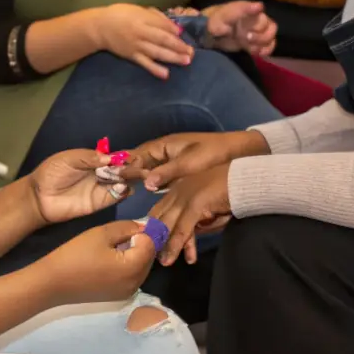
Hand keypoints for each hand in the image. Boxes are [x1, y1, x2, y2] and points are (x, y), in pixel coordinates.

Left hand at [30, 149, 129, 227]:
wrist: (39, 197)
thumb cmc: (51, 173)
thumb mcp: (68, 159)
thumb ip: (88, 157)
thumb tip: (109, 158)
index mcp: (94, 160)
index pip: (114, 157)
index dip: (125, 157)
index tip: (134, 156)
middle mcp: (101, 173)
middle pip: (122, 170)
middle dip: (132, 167)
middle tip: (140, 166)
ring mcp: (102, 188)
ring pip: (122, 182)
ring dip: (131, 179)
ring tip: (136, 175)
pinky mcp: (100, 203)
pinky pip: (115, 197)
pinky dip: (123, 191)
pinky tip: (124, 187)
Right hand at [38, 220, 155, 305]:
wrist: (52, 282)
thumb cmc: (76, 254)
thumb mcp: (102, 233)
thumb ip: (127, 228)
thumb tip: (144, 226)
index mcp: (134, 268)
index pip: (151, 243)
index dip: (141, 232)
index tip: (125, 228)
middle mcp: (136, 284)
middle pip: (149, 257)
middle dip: (140, 244)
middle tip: (118, 236)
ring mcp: (127, 292)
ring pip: (141, 267)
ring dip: (134, 254)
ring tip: (113, 247)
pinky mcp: (118, 296)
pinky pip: (132, 276)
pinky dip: (127, 266)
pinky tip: (109, 260)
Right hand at [96, 3, 193, 79]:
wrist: (100, 27)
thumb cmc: (121, 15)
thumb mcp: (137, 9)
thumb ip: (154, 16)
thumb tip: (173, 26)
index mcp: (142, 18)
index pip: (160, 25)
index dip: (173, 30)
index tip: (183, 34)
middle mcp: (140, 32)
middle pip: (162, 40)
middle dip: (178, 46)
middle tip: (191, 51)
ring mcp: (136, 46)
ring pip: (157, 52)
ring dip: (172, 57)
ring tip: (186, 61)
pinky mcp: (132, 56)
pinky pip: (145, 63)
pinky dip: (155, 69)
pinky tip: (165, 74)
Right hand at [122, 129, 268, 192]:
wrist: (237, 153)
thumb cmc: (212, 153)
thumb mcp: (189, 162)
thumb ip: (166, 172)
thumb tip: (145, 184)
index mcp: (163, 146)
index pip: (137, 155)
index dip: (126, 166)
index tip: (116, 178)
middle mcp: (163, 153)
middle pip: (141, 165)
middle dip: (131, 177)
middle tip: (117, 189)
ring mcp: (171, 163)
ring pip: (151, 175)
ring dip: (143, 184)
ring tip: (132, 203)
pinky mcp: (179, 174)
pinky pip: (162, 181)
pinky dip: (158, 191)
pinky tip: (155, 207)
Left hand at [149, 165, 232, 265]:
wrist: (247, 179)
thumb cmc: (231, 191)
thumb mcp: (210, 204)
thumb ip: (200, 217)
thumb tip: (195, 232)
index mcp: (180, 186)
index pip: (160, 208)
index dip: (153, 225)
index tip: (149, 241)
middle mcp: (179, 189)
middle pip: (160, 216)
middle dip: (155, 237)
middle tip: (151, 255)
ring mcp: (186, 195)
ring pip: (169, 224)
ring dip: (165, 245)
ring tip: (164, 262)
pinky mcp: (196, 203)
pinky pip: (183, 228)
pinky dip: (178, 244)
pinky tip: (178, 257)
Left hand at [204, 1, 276, 56]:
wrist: (208, 34)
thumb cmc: (216, 23)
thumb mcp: (226, 15)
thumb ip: (243, 9)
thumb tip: (260, 6)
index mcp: (251, 11)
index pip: (265, 19)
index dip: (260, 27)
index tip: (247, 34)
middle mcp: (256, 20)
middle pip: (271, 28)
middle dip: (260, 37)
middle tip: (246, 39)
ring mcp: (257, 32)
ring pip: (271, 38)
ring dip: (262, 44)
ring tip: (248, 47)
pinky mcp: (256, 43)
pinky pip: (269, 46)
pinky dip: (265, 51)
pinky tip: (254, 52)